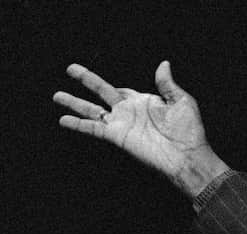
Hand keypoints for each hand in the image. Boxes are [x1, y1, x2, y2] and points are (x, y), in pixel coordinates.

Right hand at [54, 61, 229, 198]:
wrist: (187, 157)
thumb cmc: (189, 132)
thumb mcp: (182, 101)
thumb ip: (167, 84)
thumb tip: (163, 64)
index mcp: (144, 102)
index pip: (121, 89)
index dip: (110, 84)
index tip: (94, 77)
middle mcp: (129, 112)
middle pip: (101, 92)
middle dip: (86, 80)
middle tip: (70, 69)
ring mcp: (122, 124)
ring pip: (92, 110)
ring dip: (74, 102)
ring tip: (56, 96)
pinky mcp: (117, 137)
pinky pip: (94, 128)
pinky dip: (78, 124)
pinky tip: (63, 120)